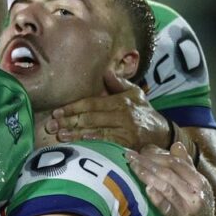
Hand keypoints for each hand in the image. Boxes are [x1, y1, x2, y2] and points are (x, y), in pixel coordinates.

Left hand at [45, 69, 167, 149]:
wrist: (163, 132)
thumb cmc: (143, 111)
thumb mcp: (134, 93)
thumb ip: (118, 83)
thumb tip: (106, 71)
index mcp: (120, 101)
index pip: (92, 103)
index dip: (73, 107)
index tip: (57, 112)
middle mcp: (122, 115)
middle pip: (91, 118)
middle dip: (69, 122)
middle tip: (52, 125)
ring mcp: (126, 131)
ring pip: (96, 132)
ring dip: (76, 134)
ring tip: (60, 135)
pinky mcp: (128, 145)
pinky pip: (107, 143)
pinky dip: (93, 144)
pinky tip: (79, 145)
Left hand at [127, 143, 215, 215]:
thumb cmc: (194, 210)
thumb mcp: (196, 188)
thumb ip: (186, 167)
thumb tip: (176, 144)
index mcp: (199, 181)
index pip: (175, 162)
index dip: (155, 154)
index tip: (138, 151)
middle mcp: (196, 192)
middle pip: (169, 172)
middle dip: (146, 162)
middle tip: (128, 156)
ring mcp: (189, 208)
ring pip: (167, 186)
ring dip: (147, 175)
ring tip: (132, 167)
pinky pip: (168, 208)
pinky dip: (157, 198)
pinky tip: (146, 189)